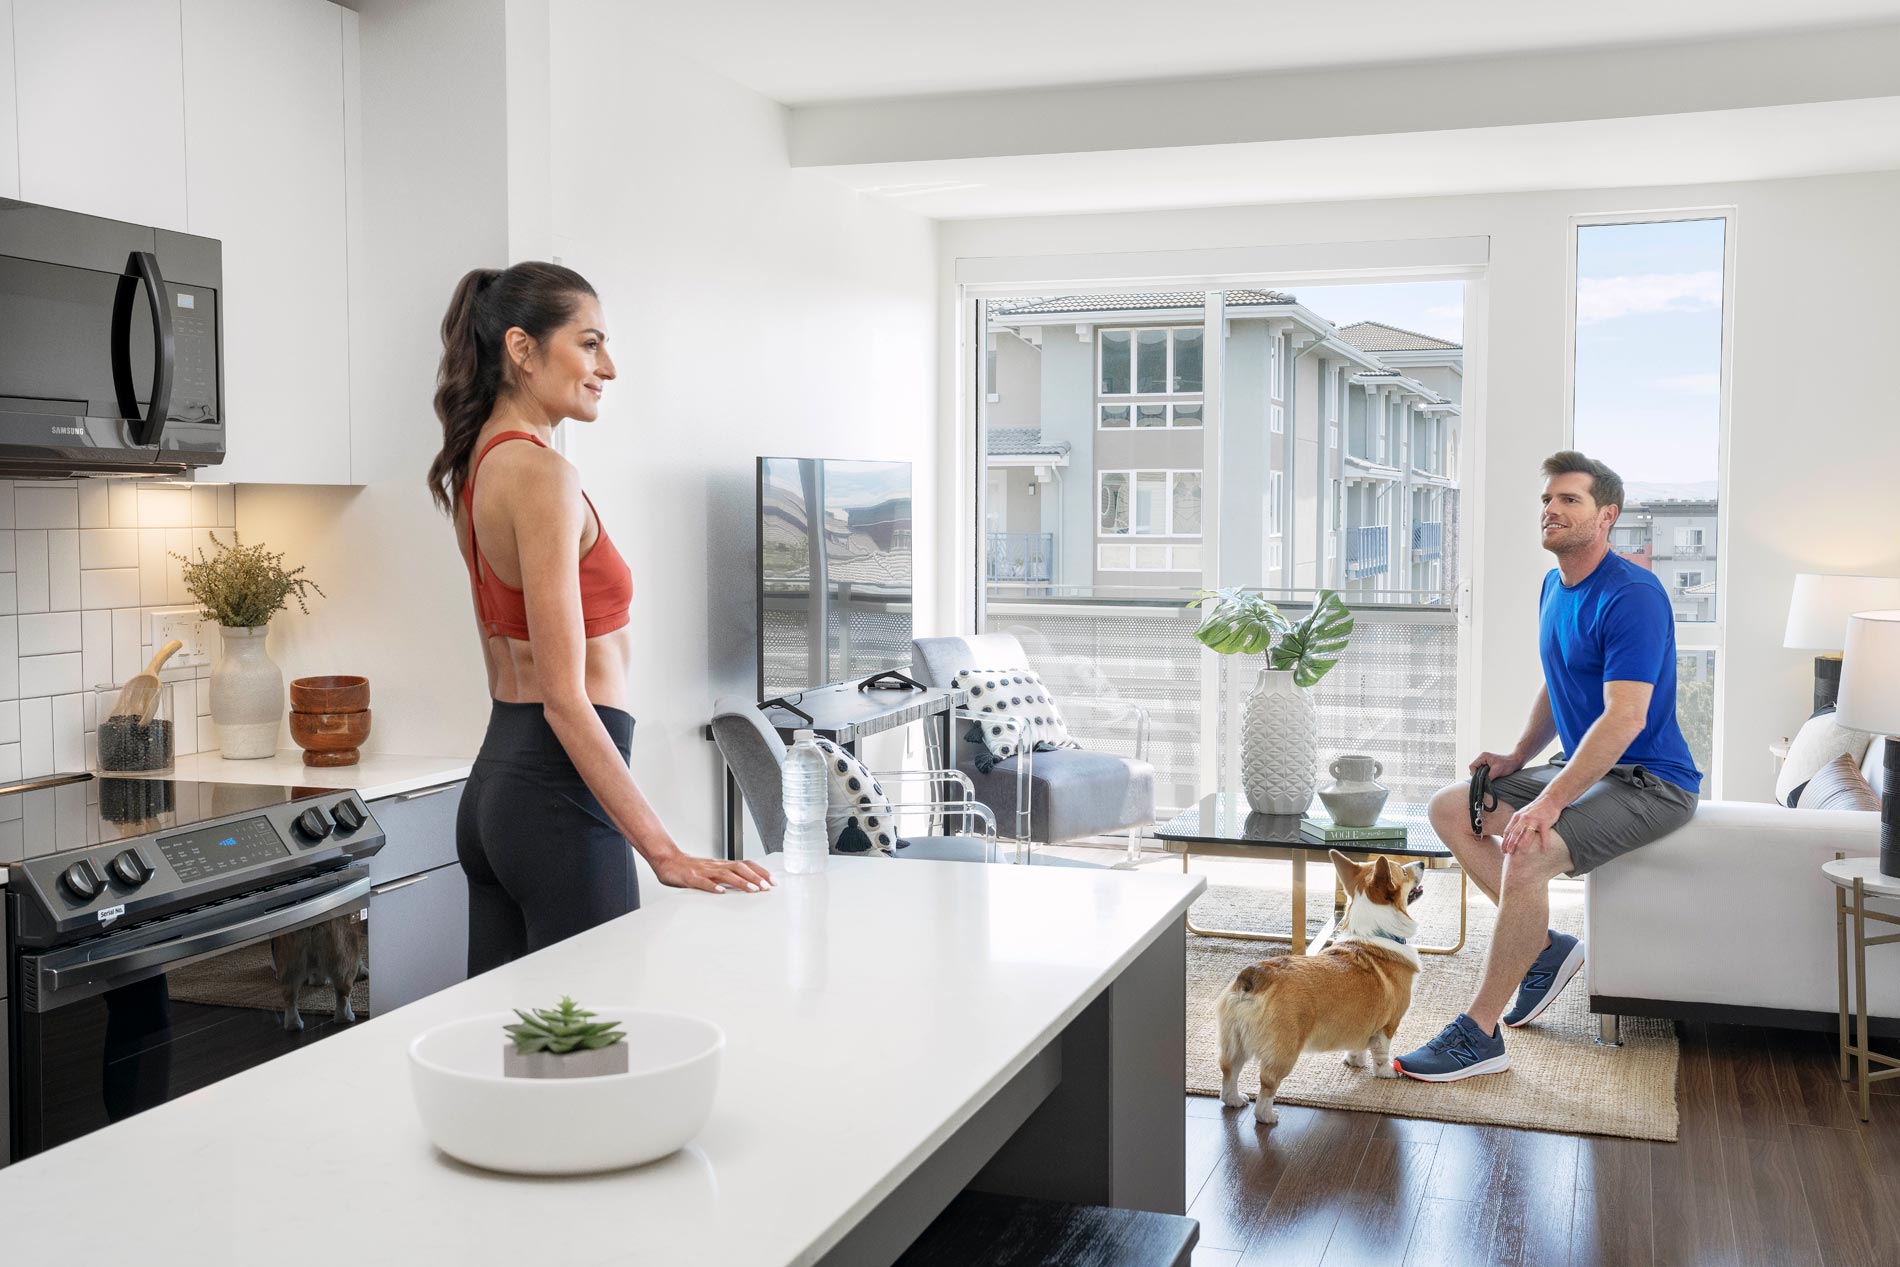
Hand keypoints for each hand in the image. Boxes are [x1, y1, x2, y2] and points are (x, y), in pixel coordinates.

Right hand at [652, 852, 775, 893]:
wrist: (667, 860)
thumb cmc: (690, 868)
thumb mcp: (711, 871)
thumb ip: (726, 877)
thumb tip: (744, 886)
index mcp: (721, 865)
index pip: (745, 865)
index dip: (760, 872)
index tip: (773, 881)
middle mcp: (716, 866)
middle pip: (740, 868)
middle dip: (756, 877)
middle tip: (768, 887)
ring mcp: (703, 871)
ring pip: (725, 875)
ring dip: (741, 882)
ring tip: (753, 889)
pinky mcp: (690, 877)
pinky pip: (703, 882)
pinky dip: (712, 886)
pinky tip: (721, 892)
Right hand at [1470, 750, 1523, 780]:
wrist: (1516, 762)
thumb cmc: (1508, 764)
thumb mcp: (1497, 771)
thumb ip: (1488, 777)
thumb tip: (1482, 784)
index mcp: (1483, 756)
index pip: (1472, 766)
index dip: (1474, 774)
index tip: (1481, 779)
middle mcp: (1482, 758)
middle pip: (1474, 769)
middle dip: (1478, 775)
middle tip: (1485, 779)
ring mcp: (1484, 761)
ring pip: (1477, 771)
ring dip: (1481, 775)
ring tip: (1488, 778)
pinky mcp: (1487, 765)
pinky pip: (1481, 771)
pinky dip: (1484, 775)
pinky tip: (1489, 777)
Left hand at [1500, 795, 1562, 855]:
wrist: (1550, 799)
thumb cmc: (1536, 809)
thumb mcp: (1523, 813)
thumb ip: (1517, 823)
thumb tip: (1510, 835)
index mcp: (1517, 817)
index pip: (1508, 830)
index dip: (1505, 841)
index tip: (1503, 850)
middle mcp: (1524, 818)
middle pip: (1515, 833)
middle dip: (1511, 844)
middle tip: (1509, 853)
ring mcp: (1534, 820)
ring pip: (1527, 834)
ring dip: (1524, 844)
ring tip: (1522, 853)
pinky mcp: (1544, 822)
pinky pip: (1544, 834)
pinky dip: (1544, 842)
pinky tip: (1544, 849)